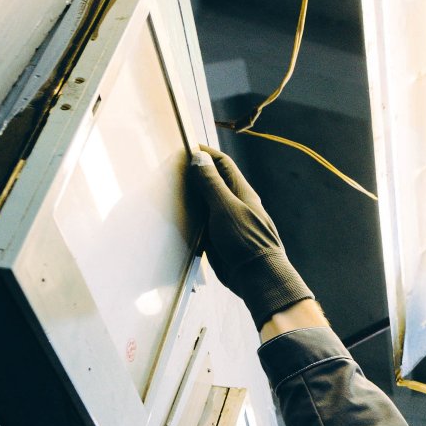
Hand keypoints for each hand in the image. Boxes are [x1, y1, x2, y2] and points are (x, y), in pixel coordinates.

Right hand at [188, 147, 315, 325]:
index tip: (185, 147)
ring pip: (205, 203)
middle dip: (193, 174)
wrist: (257, 278)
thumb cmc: (247, 242)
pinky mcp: (219, 239)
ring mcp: (226, 222)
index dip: (205, 153)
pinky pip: (202, 224)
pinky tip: (176, 216)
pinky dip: (190, 218)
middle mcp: (234, 204)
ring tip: (168, 190)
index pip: (222, 164)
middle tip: (171, 168)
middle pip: (212, 182)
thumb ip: (211, 184)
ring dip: (189, 197)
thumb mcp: (225, 208)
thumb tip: (199, 158)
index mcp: (241, 192)